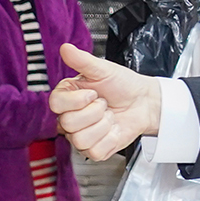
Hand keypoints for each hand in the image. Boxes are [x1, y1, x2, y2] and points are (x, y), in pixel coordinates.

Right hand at [51, 43, 160, 160]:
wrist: (144, 102)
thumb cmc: (123, 84)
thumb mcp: (103, 69)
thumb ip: (82, 60)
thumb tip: (65, 48)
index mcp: (67, 97)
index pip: (55, 104)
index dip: (77, 100)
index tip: (93, 92)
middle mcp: (70, 118)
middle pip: (68, 124)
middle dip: (95, 112)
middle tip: (104, 104)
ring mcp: (80, 136)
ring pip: (81, 140)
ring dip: (103, 126)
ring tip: (109, 116)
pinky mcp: (94, 150)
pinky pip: (95, 151)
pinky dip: (109, 139)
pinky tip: (113, 129)